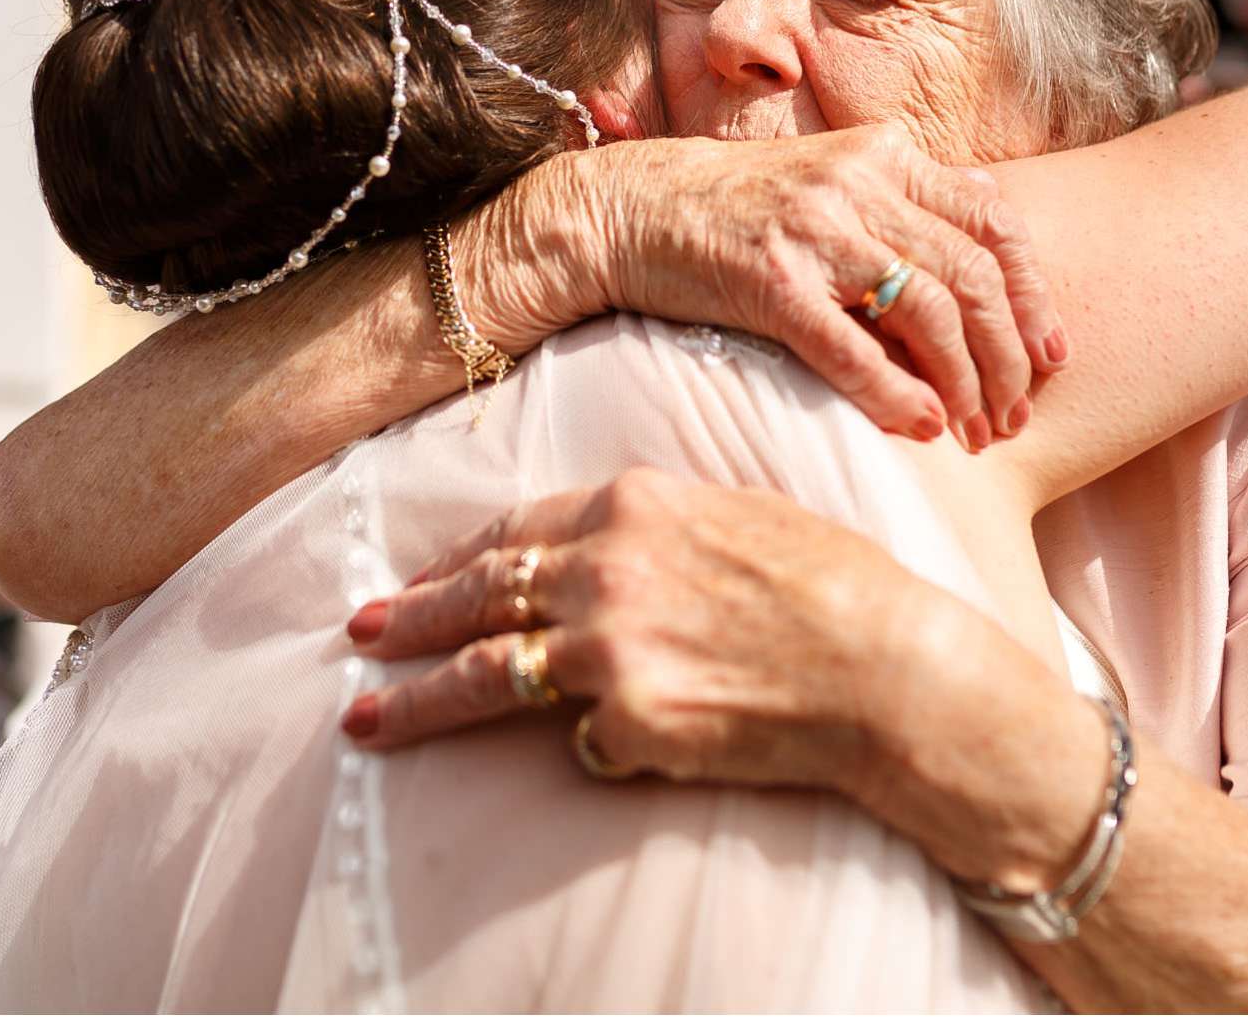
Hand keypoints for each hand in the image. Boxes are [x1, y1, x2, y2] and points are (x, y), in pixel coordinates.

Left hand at [342, 467, 942, 794]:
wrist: (887, 667)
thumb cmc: (833, 585)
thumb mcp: (733, 514)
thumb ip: (650, 528)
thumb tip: (587, 552)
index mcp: (631, 503)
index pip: (513, 528)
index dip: (456, 558)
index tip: (418, 578)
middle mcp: (603, 568)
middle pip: (478, 596)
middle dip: (408, 619)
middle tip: (360, 635)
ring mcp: (607, 647)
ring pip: (485, 674)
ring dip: (417, 700)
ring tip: (369, 717)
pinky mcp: (626, 720)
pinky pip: (583, 738)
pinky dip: (595, 743)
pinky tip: (623, 744)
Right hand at [552, 126, 1068, 449]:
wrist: (627, 210)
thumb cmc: (737, 208)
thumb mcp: (833, 181)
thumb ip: (908, 201)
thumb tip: (992, 232)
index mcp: (886, 155)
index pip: (996, 224)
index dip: (1036, 296)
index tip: (1054, 358)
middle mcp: (859, 184)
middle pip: (975, 276)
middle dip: (1009, 358)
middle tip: (1015, 417)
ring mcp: (815, 230)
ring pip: (930, 311)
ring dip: (965, 384)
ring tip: (973, 433)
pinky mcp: (769, 281)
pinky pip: (855, 348)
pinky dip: (898, 396)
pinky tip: (920, 428)